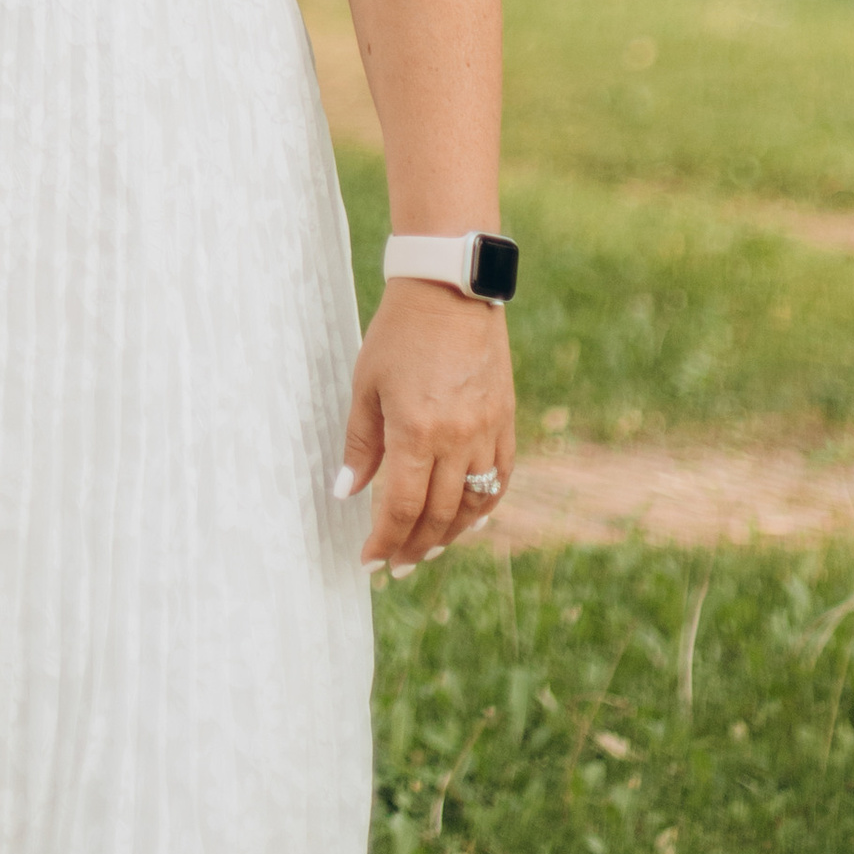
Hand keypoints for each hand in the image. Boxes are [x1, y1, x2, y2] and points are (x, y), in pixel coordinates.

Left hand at [337, 279, 515, 573]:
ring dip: (450, 534)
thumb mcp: (366, 385)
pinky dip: (486, 505)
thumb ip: (361, 444)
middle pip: (439, 515)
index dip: (385, 541)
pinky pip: (501, 478)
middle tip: (397, 564)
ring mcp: (488, 431)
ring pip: (473, 504)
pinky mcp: (507, 420)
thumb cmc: (398, 334)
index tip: (370, 561)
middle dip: (414, 546)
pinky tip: (470, 519)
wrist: (449, 289)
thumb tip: (347, 492)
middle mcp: (458, 439)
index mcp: (417, 431)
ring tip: (428, 548)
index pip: (402, 508)